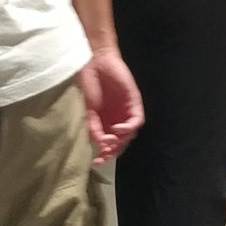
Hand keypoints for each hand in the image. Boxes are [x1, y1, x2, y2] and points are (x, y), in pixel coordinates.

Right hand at [77, 45, 143, 163]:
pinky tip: (118, 129)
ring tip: (110, 141)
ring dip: (122, 141)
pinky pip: (137, 120)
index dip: (105, 154)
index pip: (111, 144)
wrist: (95, 63)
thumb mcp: (88, 111)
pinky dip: (129, 127)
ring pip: (130, 133)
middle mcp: (118, 118)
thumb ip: (94, 128)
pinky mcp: (134, 102)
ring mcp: (127, 111)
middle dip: (114, 150)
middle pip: (122, 141)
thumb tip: (100, 145)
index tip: (96, 162)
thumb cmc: (89, 85)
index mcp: (106, 122)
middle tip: (105, 155)